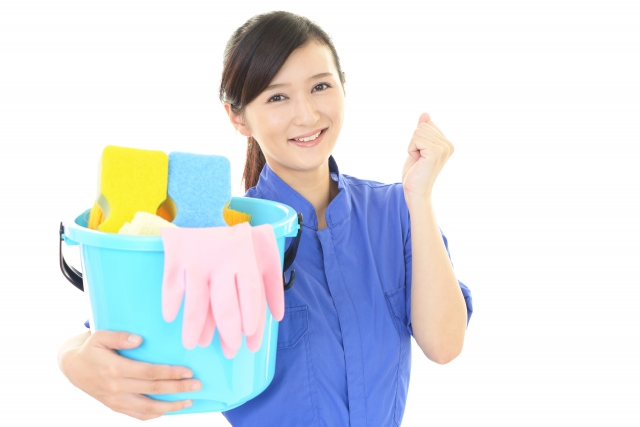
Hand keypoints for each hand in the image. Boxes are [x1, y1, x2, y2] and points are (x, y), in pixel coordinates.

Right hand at [58, 330, 199, 420]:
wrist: (72, 367)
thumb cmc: (91, 348)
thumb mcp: (100, 336)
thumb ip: (119, 336)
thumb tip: (139, 339)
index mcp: (115, 369)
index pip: (148, 373)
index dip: (169, 373)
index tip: (188, 371)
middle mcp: (116, 387)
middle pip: (153, 390)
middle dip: (177, 389)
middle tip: (197, 385)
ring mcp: (115, 400)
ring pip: (147, 408)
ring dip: (170, 406)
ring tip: (189, 401)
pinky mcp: (114, 407)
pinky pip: (137, 415)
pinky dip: (154, 414)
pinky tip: (168, 409)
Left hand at [401, 112, 453, 204]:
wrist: (415, 192)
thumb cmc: (415, 172)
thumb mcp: (418, 147)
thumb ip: (423, 131)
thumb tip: (425, 114)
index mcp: (447, 144)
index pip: (426, 124)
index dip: (417, 139)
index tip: (422, 155)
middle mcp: (448, 145)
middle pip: (423, 126)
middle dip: (414, 142)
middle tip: (419, 159)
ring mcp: (443, 148)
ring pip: (418, 132)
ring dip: (412, 146)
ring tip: (419, 161)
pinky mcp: (435, 152)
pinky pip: (415, 139)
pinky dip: (411, 149)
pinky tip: (418, 162)